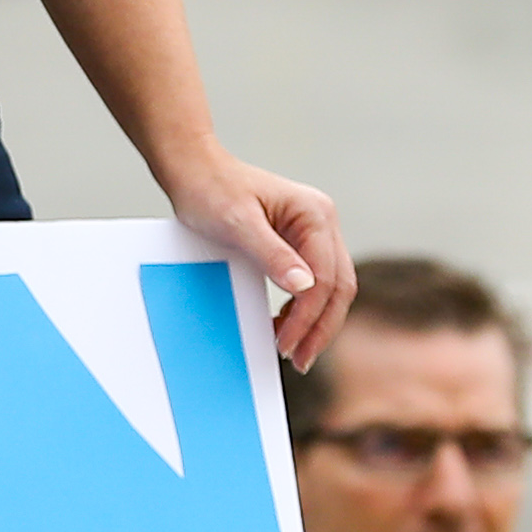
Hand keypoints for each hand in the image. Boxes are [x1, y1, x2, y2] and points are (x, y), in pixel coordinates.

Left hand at [161, 143, 352, 366]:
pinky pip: (313, 281)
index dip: (308, 318)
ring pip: (330, 287)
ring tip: (294, 351)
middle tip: (300, 361)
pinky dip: (303, 307)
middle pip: (337, 286)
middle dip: (320, 327)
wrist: (193, 170)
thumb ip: (271, 255)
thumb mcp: (237, 224)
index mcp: (314, 214)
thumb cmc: (210, 190)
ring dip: (315, 321)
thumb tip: (303, 287)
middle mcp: (322, 221)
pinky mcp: (299, 241)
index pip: (324, 278)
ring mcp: (313, 231)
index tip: (287, 346)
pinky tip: (284, 325)